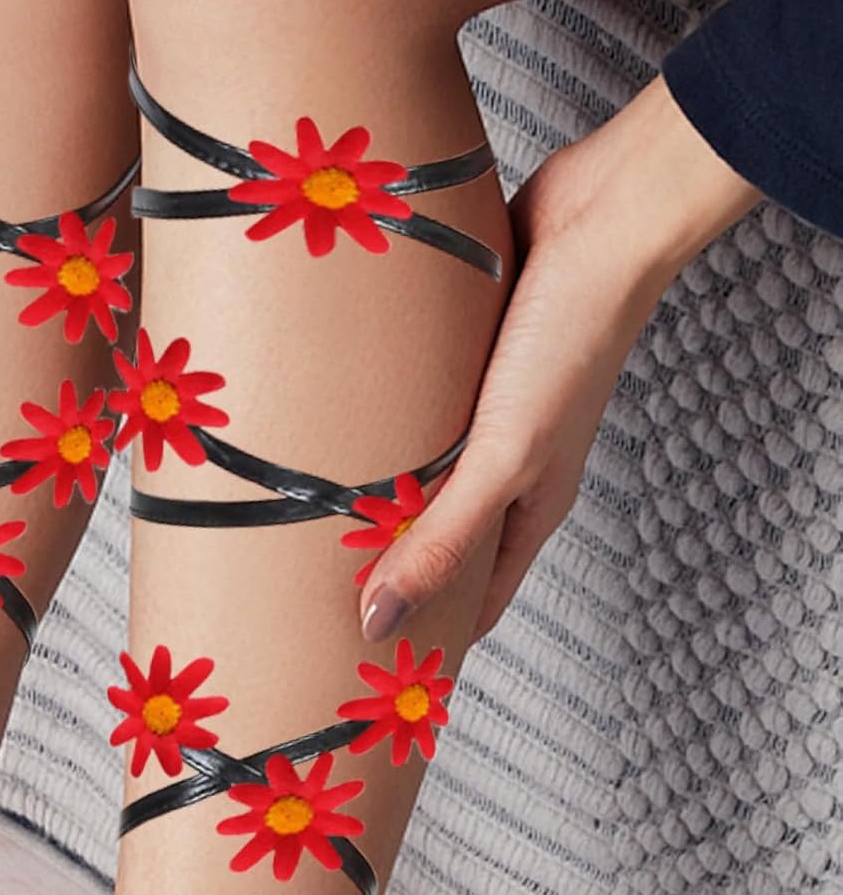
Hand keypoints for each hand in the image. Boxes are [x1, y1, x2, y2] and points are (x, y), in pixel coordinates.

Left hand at [357, 73, 762, 646]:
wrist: (597, 222)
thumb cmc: (567, 343)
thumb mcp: (502, 458)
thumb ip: (441, 538)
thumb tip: (379, 624)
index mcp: (528, 508)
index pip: (474, 599)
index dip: (429, 638)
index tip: (368, 672)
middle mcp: (507, 468)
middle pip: (442, 542)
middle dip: (388, 576)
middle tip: (307, 604)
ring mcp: (484, 414)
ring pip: (420, 477)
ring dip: (373, 500)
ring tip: (297, 524)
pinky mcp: (462, 362)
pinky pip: (411, 415)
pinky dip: (376, 433)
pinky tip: (327, 431)